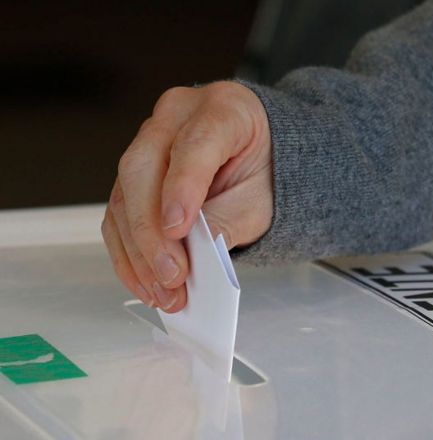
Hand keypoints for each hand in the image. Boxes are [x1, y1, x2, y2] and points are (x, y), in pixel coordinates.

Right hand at [102, 81, 271, 312]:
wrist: (264, 157)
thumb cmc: (267, 170)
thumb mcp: (263, 198)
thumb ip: (231, 219)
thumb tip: (193, 251)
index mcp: (224, 108)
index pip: (195, 144)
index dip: (182, 187)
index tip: (178, 230)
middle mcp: (178, 115)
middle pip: (143, 169)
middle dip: (151, 232)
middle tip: (171, 276)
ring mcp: (150, 140)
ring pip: (123, 194)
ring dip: (137, 252)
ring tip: (163, 292)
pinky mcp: (135, 171)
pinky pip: (118, 213)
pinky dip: (129, 253)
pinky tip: (145, 282)